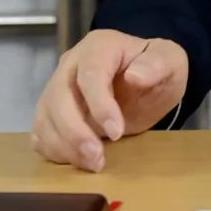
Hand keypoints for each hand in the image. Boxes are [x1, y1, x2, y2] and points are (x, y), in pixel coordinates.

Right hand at [31, 30, 188, 171]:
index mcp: (99, 46)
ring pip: (45, 118)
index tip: (117, 132)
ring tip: (93, 164)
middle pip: (58, 98)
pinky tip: (79, 161)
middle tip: (98, 157)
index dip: (99, 105)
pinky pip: (41, 134)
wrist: (147, 80)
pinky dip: (54, 151)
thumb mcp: (170, 60)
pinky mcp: (51, 113)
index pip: (90, 74)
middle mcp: (71, 65)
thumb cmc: (157, 68)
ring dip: (64, 146)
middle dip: (74, 132)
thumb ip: (158, 64)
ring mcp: (56, 89)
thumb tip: (135, 76)